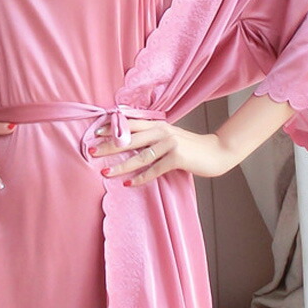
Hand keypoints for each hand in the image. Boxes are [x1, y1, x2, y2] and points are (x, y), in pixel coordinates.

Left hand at [89, 119, 238, 186]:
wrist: (217, 152)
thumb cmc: (191, 147)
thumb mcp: (170, 137)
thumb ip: (153, 137)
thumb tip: (130, 142)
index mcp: (158, 125)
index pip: (130, 123)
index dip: (112, 128)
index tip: (94, 133)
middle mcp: (162, 131)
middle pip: (130, 138)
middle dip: (108, 146)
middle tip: (91, 152)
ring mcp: (170, 144)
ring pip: (139, 156)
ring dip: (120, 166)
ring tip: (104, 172)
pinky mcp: (177, 158)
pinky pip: (154, 169)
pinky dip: (141, 177)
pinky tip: (128, 184)